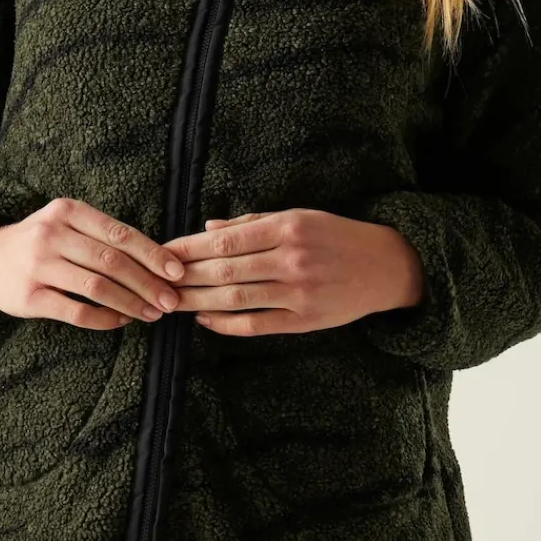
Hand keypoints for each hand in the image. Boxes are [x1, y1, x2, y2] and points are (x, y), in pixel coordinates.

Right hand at [0, 196, 183, 328]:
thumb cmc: (38, 241)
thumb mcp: (65, 223)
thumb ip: (102, 235)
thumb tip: (157, 258)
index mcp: (67, 211)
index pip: (120, 234)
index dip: (152, 254)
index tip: (177, 272)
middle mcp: (51, 234)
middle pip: (112, 261)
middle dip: (147, 283)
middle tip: (170, 300)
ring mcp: (38, 266)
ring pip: (97, 287)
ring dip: (130, 303)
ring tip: (151, 314)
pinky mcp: (28, 297)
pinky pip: (75, 311)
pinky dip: (103, 319)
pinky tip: (120, 321)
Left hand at [161, 208, 426, 336]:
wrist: (385, 266)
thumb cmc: (336, 236)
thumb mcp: (299, 216)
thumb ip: (253, 223)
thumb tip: (208, 228)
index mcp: (287, 227)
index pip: (225, 240)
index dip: (188, 248)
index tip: (162, 252)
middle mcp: (291, 259)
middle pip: (224, 270)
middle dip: (185, 276)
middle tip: (155, 281)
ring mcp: (298, 293)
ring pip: (236, 298)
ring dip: (197, 301)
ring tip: (170, 302)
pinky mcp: (305, 321)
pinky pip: (257, 325)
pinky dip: (226, 323)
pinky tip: (204, 319)